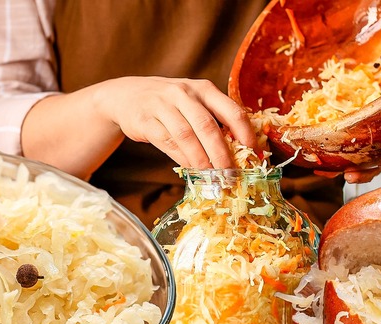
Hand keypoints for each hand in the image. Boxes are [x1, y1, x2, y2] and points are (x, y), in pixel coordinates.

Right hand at [98, 76, 258, 168]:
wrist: (127, 95)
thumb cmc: (170, 103)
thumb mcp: (194, 101)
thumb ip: (214, 120)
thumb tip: (239, 152)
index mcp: (204, 89)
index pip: (231, 110)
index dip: (244, 133)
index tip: (253, 153)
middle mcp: (184, 94)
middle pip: (208, 127)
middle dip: (221, 154)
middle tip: (231, 175)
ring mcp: (162, 106)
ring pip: (186, 136)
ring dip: (201, 160)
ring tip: (212, 177)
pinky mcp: (145, 120)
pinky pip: (167, 142)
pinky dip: (181, 159)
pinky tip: (191, 170)